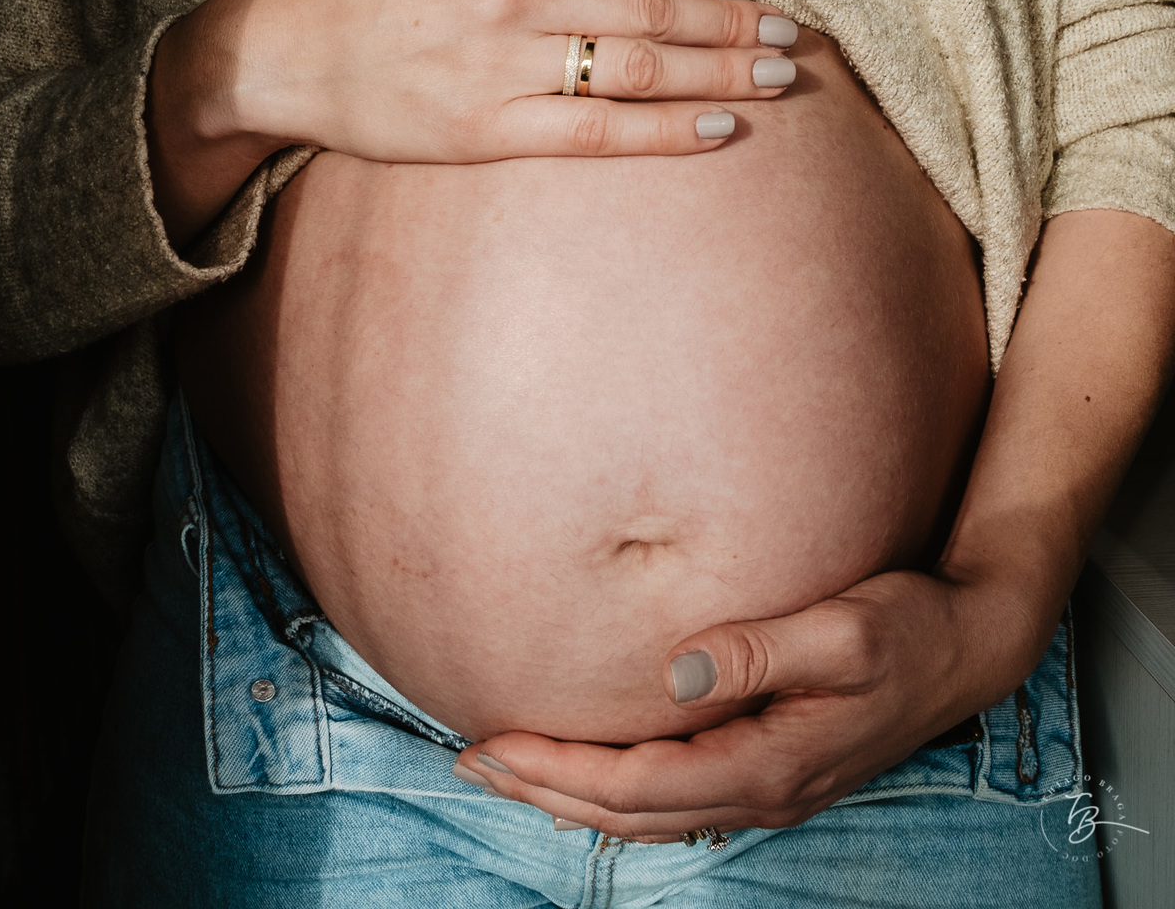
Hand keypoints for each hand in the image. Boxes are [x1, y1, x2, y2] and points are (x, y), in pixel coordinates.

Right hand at [148, 0, 797, 241]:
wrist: (277, 51)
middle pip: (653, 7)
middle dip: (733, 23)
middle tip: (794, 38)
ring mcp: (502, 64)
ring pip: (639, 66)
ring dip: (720, 71)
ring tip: (779, 79)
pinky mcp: (486, 130)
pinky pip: (595, 133)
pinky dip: (664, 131)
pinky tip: (718, 129)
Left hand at [454, 568, 1040, 839]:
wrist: (971, 645)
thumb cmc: (909, 629)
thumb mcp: (841, 631)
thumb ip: (757, 651)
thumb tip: (674, 670)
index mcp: (769, 762)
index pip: (637, 784)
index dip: (559, 769)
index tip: (493, 743)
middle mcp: (762, 788)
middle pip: (629, 812)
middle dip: (546, 789)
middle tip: (471, 761)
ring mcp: (770, 784)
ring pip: (650, 812)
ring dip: (574, 794)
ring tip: (511, 768)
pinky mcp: (774, 765)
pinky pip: (678, 796)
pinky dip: (621, 790)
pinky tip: (594, 770)